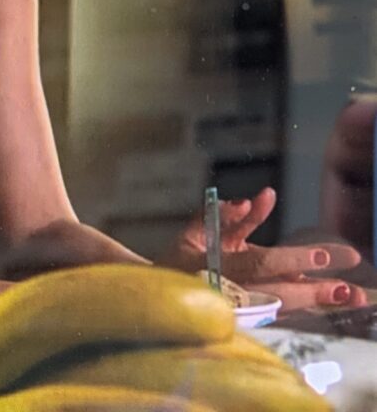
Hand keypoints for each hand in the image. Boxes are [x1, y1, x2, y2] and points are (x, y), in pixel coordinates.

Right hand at [166, 186, 366, 310]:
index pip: (261, 262)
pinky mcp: (248, 320)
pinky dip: (308, 311)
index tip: (324, 255)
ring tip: (353, 297)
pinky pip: (282, 316)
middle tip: (349, 289)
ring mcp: (240, 310)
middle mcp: (231, 292)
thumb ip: (225, 213)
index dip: (292, 258)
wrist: (164, 293)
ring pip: (285, 309)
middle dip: (315, 291)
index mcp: (217, 266)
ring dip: (320, 305)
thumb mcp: (196, 228)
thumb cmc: (181, 255)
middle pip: (279, 293)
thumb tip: (260, 197)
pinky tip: (334, 305)